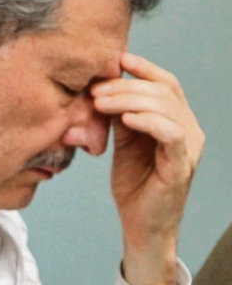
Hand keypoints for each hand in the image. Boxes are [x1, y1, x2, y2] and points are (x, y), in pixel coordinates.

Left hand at [92, 52, 202, 284]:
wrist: (140, 225)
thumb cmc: (133, 184)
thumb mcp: (122, 142)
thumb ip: (118, 116)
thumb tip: (100, 88)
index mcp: (176, 121)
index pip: (167, 84)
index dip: (145, 68)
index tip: (118, 58)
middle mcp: (189, 130)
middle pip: (164, 92)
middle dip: (126, 86)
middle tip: (95, 90)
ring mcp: (188, 148)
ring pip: (166, 108)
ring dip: (129, 100)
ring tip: (100, 103)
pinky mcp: (181, 166)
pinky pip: (171, 135)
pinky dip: (148, 121)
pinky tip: (125, 120)